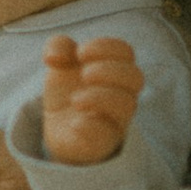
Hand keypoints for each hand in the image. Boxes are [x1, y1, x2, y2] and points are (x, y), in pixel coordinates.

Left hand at [40, 33, 142, 168]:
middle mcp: (122, 93)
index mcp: (114, 70)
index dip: (105, 47)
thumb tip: (54, 56)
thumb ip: (58, 47)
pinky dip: (89, 126)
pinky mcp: (101, 142)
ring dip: (100, 97)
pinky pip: (105, 135)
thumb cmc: (68, 91)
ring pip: (126, 105)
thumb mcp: (59, 64)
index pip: (125, 52)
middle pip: (135, 77)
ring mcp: (115, 119)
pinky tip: (74, 122)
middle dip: (109, 71)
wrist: (59, 130)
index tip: (80, 53)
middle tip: (84, 75)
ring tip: (76, 99)